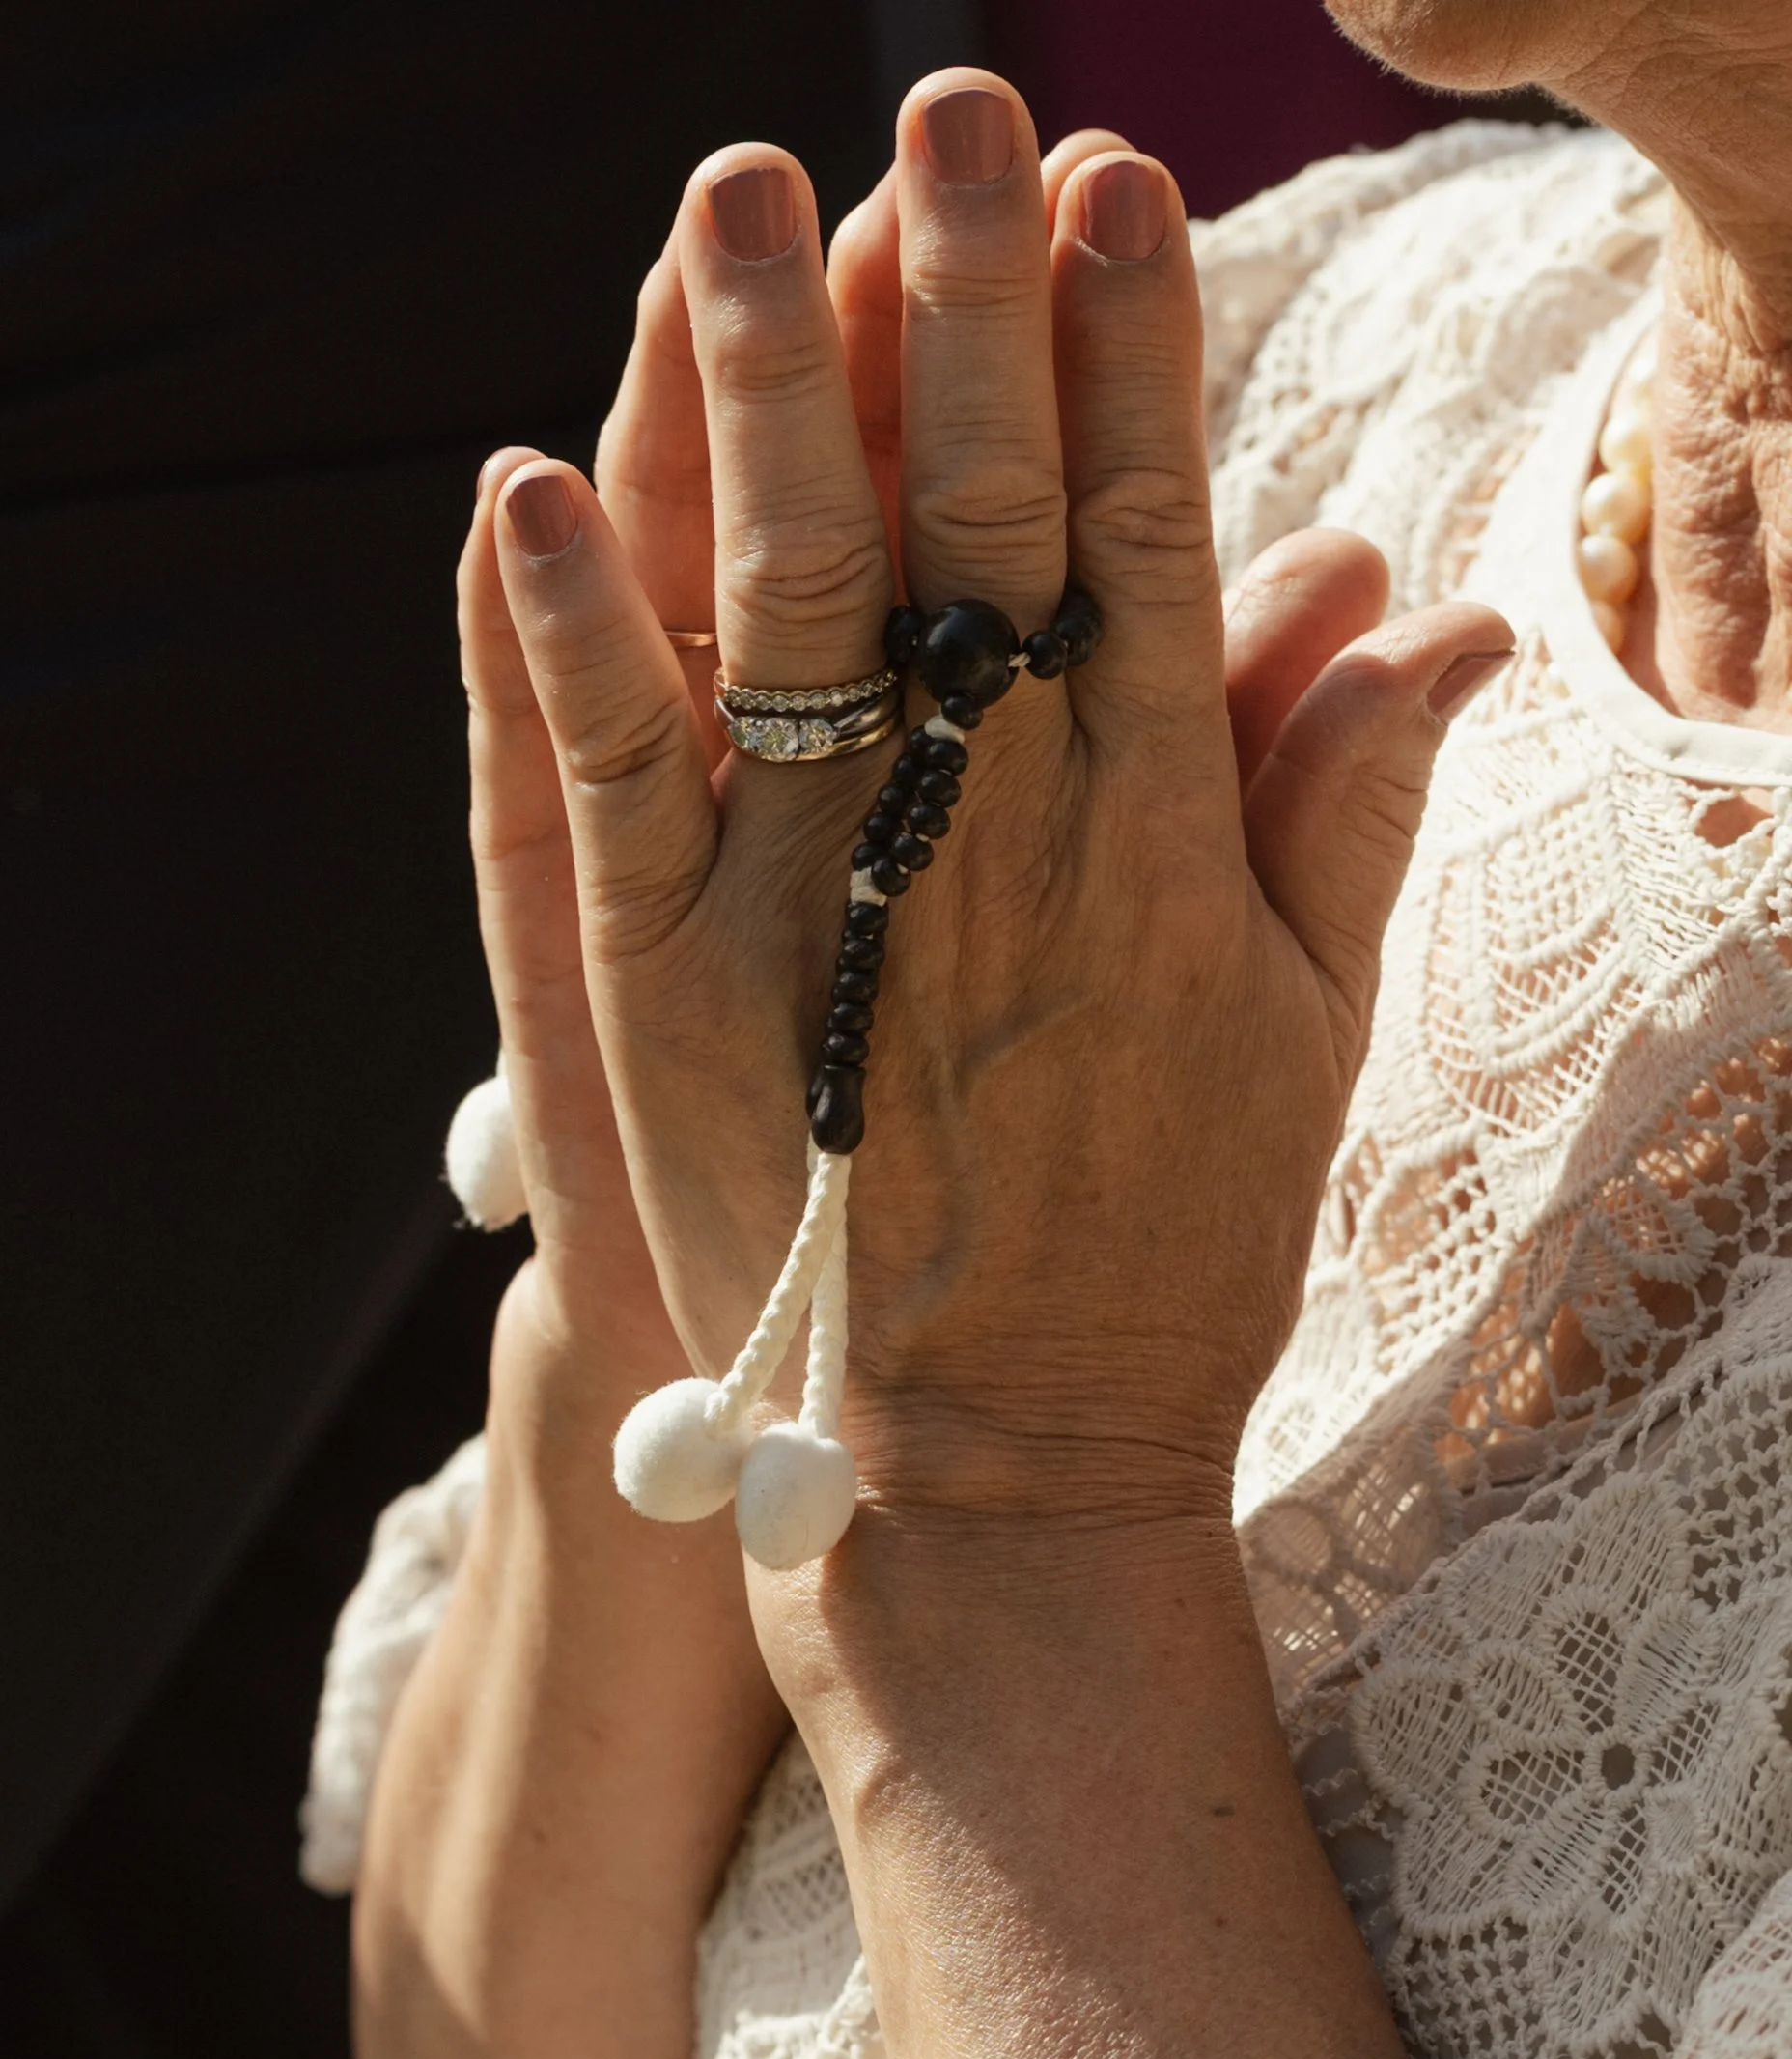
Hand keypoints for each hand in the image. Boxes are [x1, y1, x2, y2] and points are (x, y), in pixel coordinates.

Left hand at [481, 73, 1510, 1529]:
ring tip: (741, 202)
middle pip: (979, 522)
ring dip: (770, 390)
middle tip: (951, 112)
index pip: (1155, 540)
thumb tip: (1432, 605)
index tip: (1124, 189)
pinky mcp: (681, 978)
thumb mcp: (1306, 1033)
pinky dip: (573, 631)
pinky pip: (621, 773)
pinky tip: (530, 483)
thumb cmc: (1168, 1253)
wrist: (1004, 1464)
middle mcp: (996, 836)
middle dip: (964, 304)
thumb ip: (1351, 806)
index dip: (1143, 356)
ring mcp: (827, 899)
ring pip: (798, 599)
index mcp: (1160, 835)